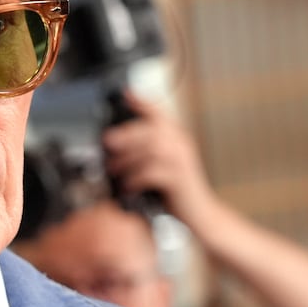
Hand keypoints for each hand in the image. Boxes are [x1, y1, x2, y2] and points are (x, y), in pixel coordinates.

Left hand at [99, 91, 218, 229]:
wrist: (200, 214)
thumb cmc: (176, 190)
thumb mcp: (161, 165)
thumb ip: (145, 152)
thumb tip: (113, 144)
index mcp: (176, 138)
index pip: (159, 113)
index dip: (142, 101)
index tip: (125, 93)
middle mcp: (181, 145)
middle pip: (152, 130)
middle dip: (127, 134)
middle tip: (107, 141)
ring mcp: (182, 162)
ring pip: (151, 150)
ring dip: (127, 159)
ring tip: (113, 169)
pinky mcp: (179, 180)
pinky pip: (154, 173)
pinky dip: (136, 178)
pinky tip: (127, 185)